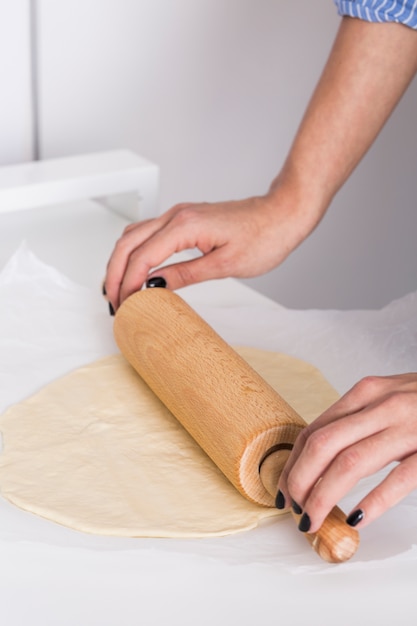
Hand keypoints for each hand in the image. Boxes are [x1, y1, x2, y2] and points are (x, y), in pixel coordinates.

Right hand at [104, 188, 315, 308]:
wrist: (283, 213)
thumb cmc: (264, 237)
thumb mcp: (225, 265)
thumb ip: (185, 275)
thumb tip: (154, 287)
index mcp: (185, 225)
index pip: (141, 257)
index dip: (127, 283)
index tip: (123, 306)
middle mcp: (176, 215)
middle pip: (127, 243)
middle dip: (114, 273)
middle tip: (112, 302)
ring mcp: (178, 215)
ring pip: (133, 235)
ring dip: (120, 262)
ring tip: (118, 289)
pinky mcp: (184, 219)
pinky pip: (148, 233)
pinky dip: (135, 252)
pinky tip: (136, 270)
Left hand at [278, 373, 416, 531]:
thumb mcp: (387, 398)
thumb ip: (356, 418)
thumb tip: (317, 453)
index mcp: (366, 393)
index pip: (313, 430)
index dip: (292, 463)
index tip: (285, 488)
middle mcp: (382, 405)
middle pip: (322, 445)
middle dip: (299, 481)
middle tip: (294, 509)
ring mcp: (408, 426)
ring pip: (350, 463)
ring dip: (324, 496)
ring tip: (313, 519)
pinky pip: (398, 478)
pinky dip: (373, 501)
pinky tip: (356, 518)